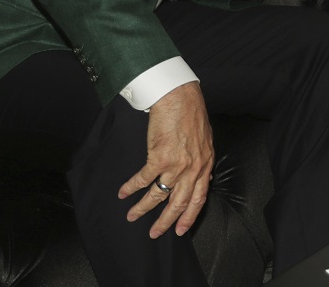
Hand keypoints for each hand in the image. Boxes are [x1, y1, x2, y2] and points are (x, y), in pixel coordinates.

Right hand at [118, 82, 214, 238]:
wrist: (179, 96)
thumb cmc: (191, 113)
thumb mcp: (205, 140)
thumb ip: (201, 160)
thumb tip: (199, 176)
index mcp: (205, 164)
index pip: (199, 198)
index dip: (189, 216)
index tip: (181, 230)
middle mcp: (193, 169)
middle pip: (179, 203)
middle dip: (165, 222)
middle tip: (154, 233)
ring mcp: (176, 165)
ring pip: (158, 196)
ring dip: (143, 208)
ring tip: (132, 216)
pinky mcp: (159, 157)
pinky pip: (143, 180)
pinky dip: (131, 188)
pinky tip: (123, 193)